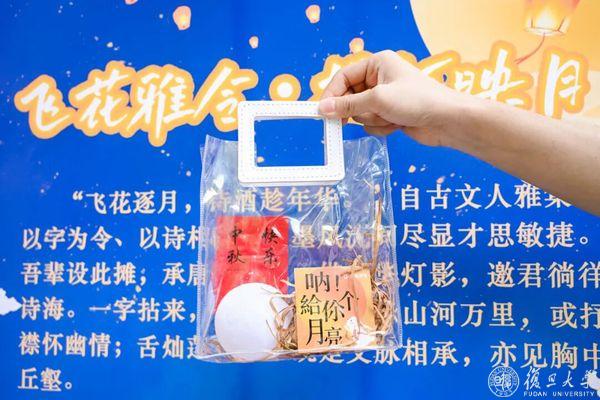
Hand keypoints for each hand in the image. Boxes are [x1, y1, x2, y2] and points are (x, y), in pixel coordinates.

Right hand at [318, 50, 467, 146]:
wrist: (446, 121)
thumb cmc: (418, 101)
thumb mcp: (378, 100)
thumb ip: (348, 105)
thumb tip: (324, 108)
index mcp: (377, 64)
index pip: (343, 77)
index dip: (332, 94)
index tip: (322, 111)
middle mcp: (380, 78)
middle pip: (350, 97)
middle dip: (355, 110)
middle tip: (343, 123)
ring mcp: (385, 97)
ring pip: (360, 113)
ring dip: (372, 120)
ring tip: (389, 118)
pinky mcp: (390, 114)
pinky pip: (371, 123)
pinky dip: (380, 127)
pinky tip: (397, 125)